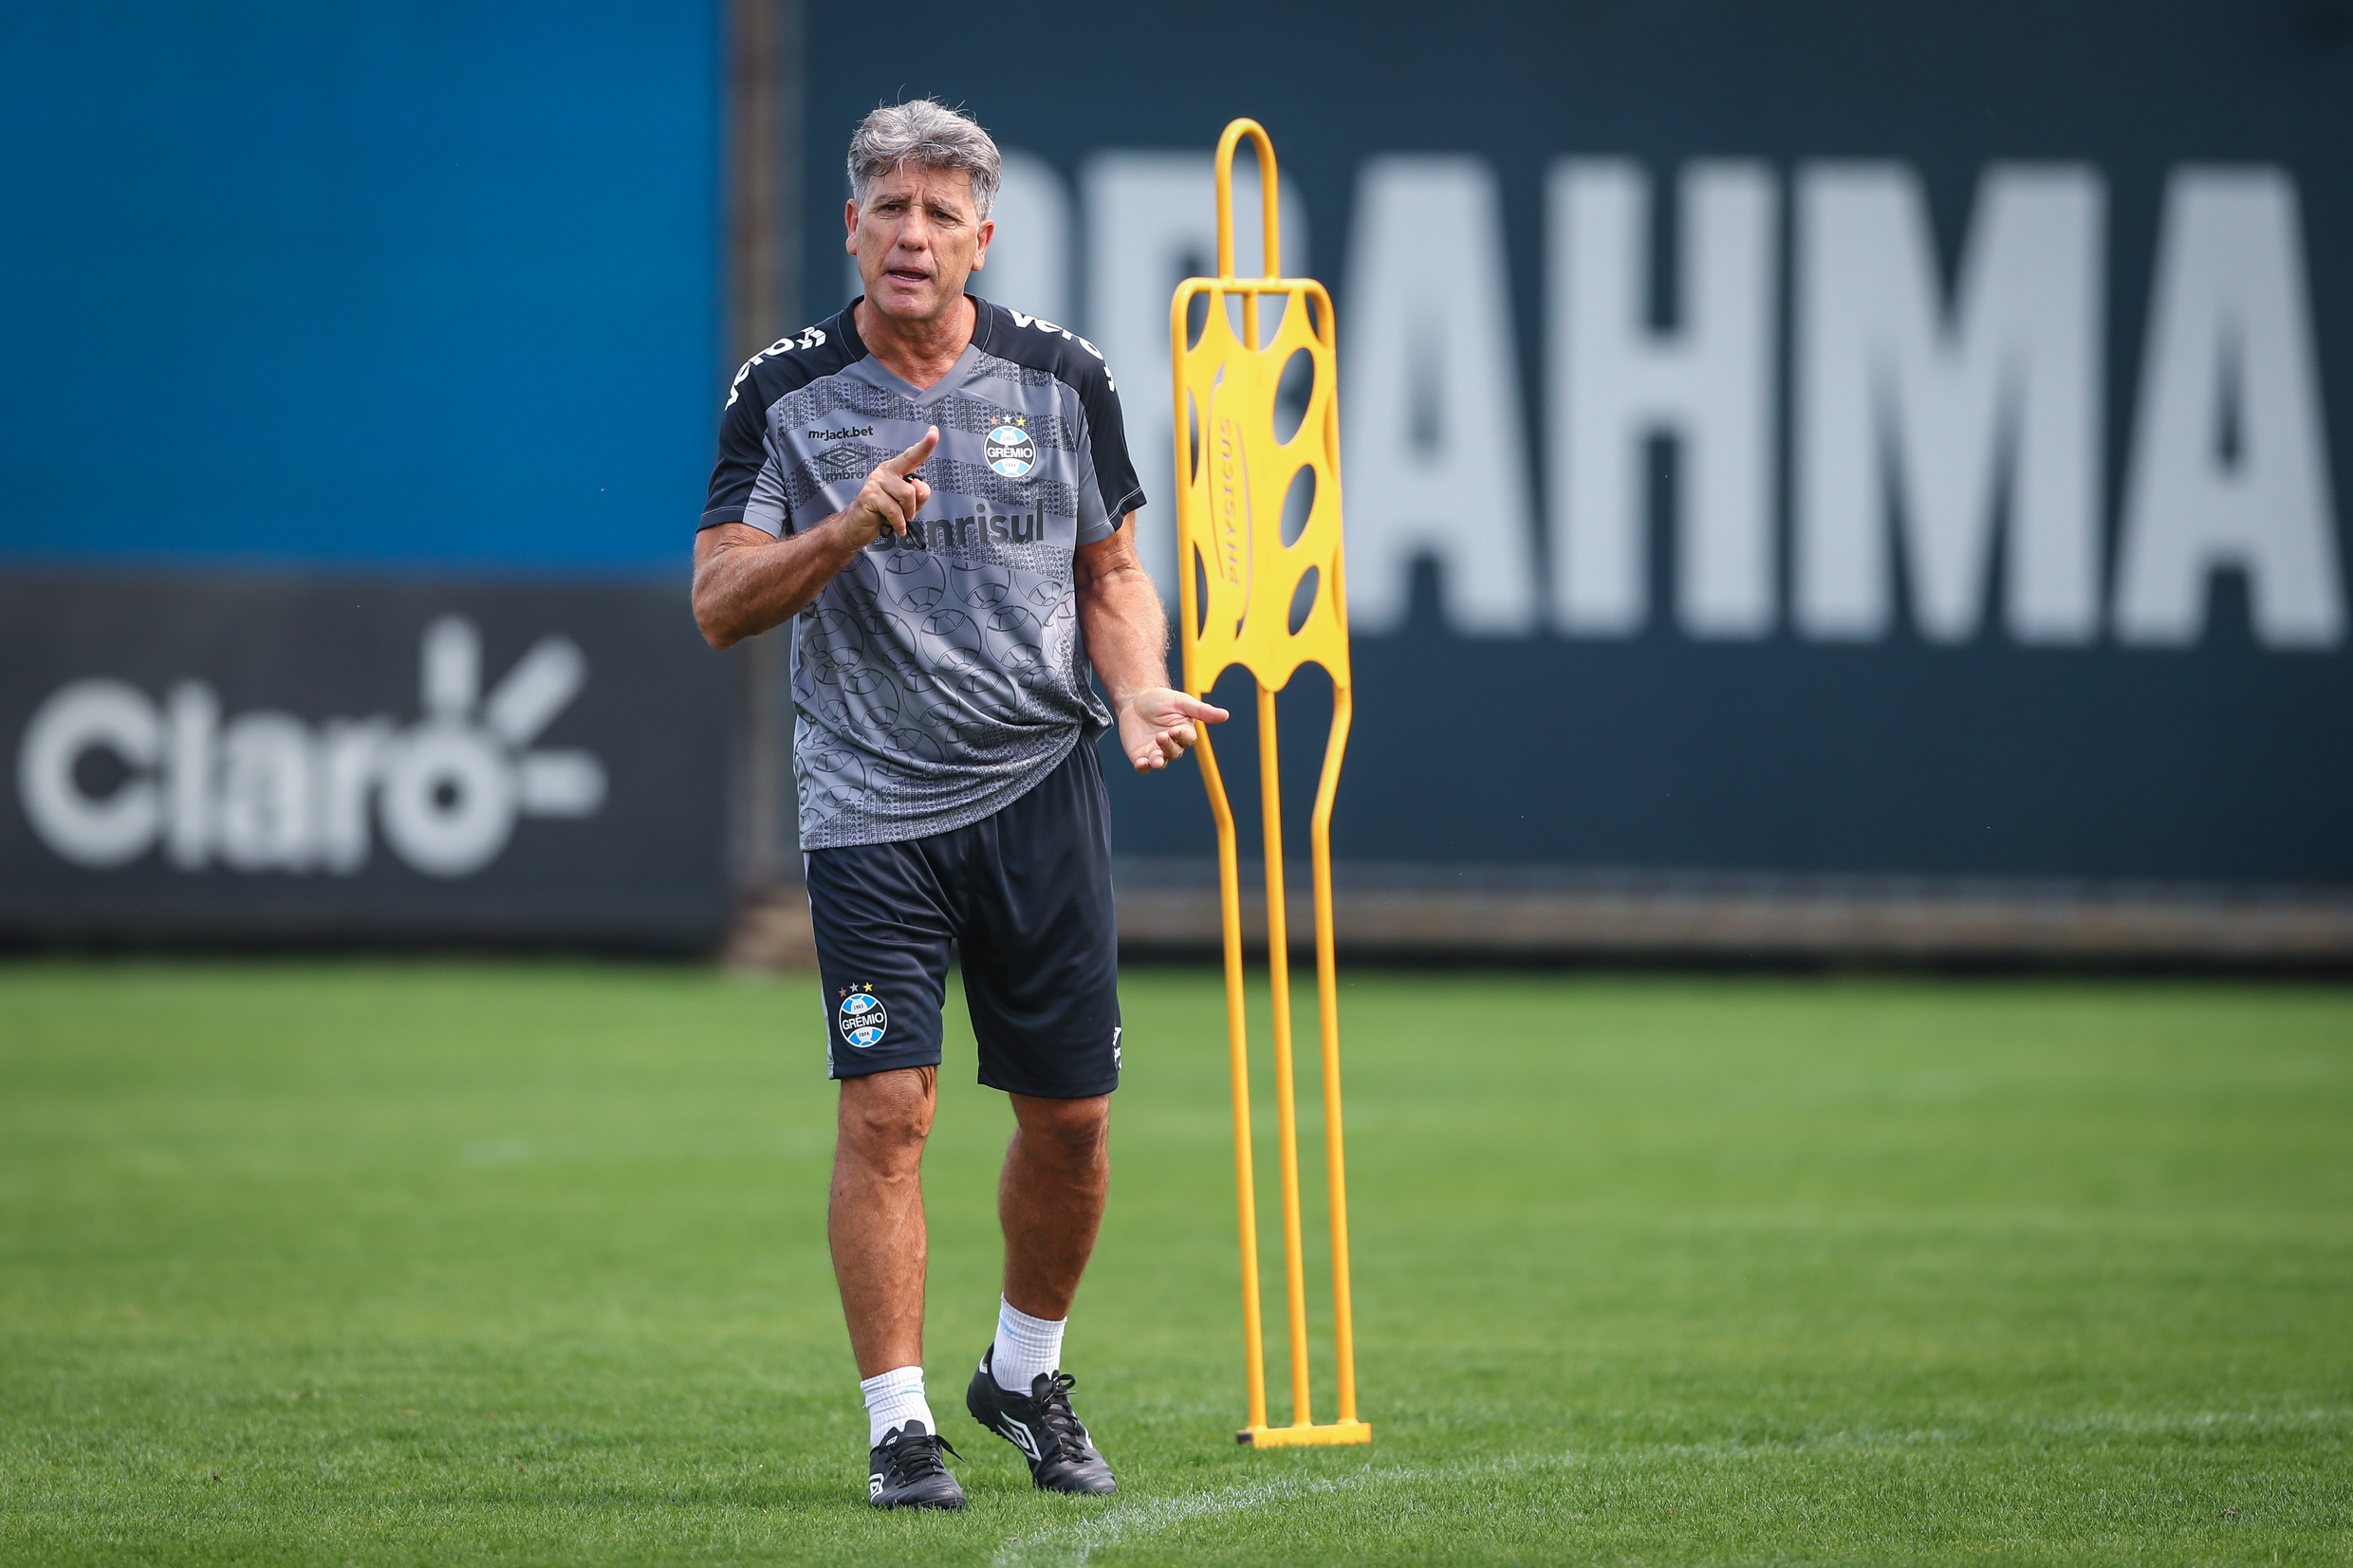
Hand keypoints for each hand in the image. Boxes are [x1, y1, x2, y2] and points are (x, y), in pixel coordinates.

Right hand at [840, 428, 937, 545]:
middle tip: (911, 512)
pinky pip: (894, 510)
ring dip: (907, 513)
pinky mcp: (869, 495)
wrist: (858, 527)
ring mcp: (876, 481)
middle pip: (912, 474)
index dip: (926, 444)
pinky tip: (897, 528)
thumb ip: (918, 494)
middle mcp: (885, 471)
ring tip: (900, 519)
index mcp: (896, 470)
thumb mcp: (908, 505)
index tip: (934, 432)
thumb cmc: (884, 514)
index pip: (913, 455)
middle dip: (917, 497)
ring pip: (907, 494)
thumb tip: (917, 487)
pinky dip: (899, 523)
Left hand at [1116, 687, 1228, 771]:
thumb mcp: (1181, 701)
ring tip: (1156, 760)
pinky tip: (1141, 763)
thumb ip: (1202, 710)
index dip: (1182, 736)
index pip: (1187, 739)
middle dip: (1168, 747)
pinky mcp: (1140, 755)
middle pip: (1174, 752)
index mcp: (1184, 733)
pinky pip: (1144, 766)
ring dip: (1158, 762)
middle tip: (1161, 736)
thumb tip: (1225, 715)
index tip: (1175, 729)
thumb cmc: (1161, 700)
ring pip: (1160, 762)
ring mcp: (1155, 752)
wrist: (1136, 700)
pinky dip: (1143, 767)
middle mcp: (1172, 745)